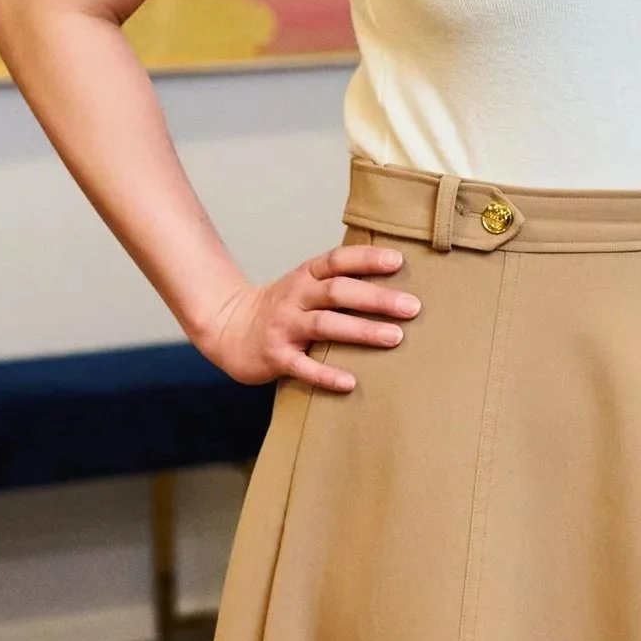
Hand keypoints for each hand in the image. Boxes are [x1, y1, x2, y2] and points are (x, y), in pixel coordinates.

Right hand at [193, 248, 419, 391]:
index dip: (367, 258)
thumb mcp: (305, 286)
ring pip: (325, 324)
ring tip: (395, 337)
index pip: (338, 260)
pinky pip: (303, 366)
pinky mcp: (275, 356)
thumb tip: (395, 282)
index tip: (398, 262)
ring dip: (362, 330)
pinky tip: (350, 382)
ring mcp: (284, 326)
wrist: (228, 329)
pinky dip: (326, 374)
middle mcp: (295, 297)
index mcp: (306, 276)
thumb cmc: (282, 308)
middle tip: (412, 307)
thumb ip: (339, 282)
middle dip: (377, 298)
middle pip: (338, 291)